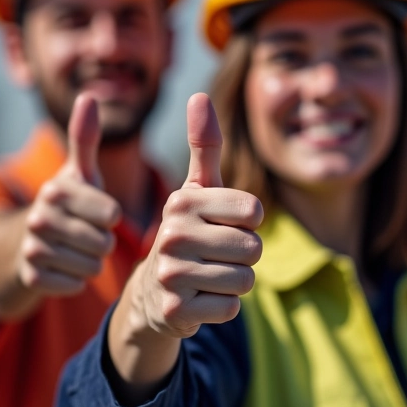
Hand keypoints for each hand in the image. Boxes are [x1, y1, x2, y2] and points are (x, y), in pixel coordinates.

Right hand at [16, 93, 121, 296]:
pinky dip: (76, 280)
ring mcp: (32, 249)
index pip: (112, 215)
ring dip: (91, 262)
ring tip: (76, 249)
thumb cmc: (68, 204)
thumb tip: (89, 95)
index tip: (99, 212)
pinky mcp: (30, 278)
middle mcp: (39, 217)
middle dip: (102, 242)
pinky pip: (75, 285)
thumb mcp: (77, 173)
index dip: (111, 217)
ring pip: (92, 267)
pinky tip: (65, 267)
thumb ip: (86, 139)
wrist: (24, 242)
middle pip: (104, 244)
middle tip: (87, 234)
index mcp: (56, 190)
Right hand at [137, 93, 262, 336]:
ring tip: (209, 275)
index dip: (249, 223)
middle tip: (215, 255)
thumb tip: (199, 95)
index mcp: (181, 202)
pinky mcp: (175, 311)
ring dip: (235, 282)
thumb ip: (204, 145)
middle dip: (244, 256)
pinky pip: (230, 308)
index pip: (254, 212)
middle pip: (253, 249)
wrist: (152, 291)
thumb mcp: (195, 190)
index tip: (224, 225)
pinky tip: (200, 299)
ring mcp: (171, 276)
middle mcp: (171, 236)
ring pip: (245, 280)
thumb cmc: (187, 232)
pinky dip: (222, 306)